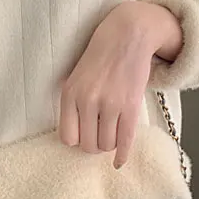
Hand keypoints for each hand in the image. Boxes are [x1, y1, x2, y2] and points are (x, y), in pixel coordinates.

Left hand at [59, 1, 181, 167]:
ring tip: (111, 135)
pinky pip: (126, 140)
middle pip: (88, 145)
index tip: (84, 135)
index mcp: (70, 94)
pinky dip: (122, 155)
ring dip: (109, 145)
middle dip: (94, 145)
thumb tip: (73, 137)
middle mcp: (88, 101)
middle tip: (100, 136)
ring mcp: (110, 104)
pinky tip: (119, 163)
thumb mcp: (76, 76)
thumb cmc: (100, 57)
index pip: (67, 137)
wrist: (127, 35)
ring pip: (106, 145)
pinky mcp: (131, 106)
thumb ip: (73, 103)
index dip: (77, 140)